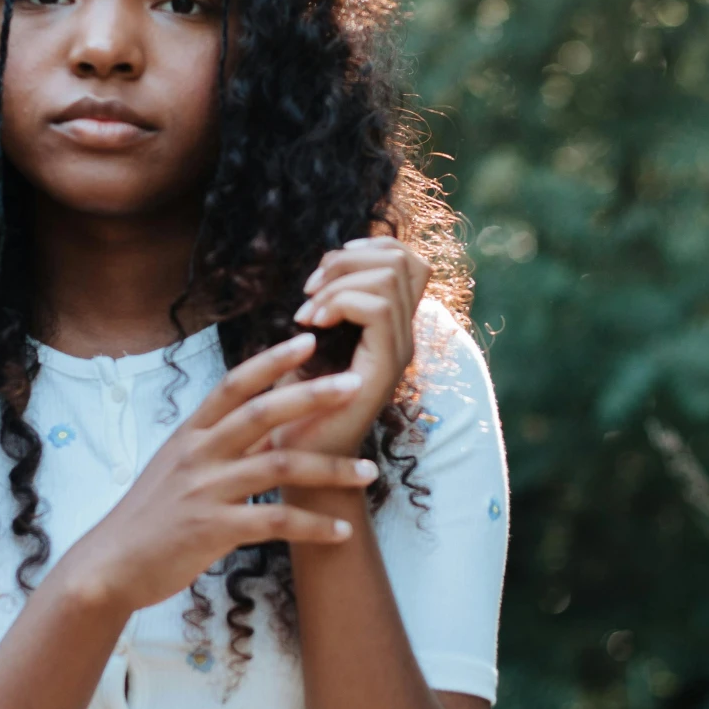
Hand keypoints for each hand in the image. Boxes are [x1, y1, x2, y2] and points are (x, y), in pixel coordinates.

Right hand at [58, 333, 380, 613]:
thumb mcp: (175, 468)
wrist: (110, 566)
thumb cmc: (149, 517)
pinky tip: (339, 532)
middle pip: (262, 413)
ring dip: (330, 469)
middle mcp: (197, 454)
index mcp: (189, 434)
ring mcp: (205, 490)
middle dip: (312, 396)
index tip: (307, 342)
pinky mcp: (213, 529)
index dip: (270, 360)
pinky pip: (275, 521)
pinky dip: (313, 526)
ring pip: (279, 466)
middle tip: (354, 386)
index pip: (233, 384)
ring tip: (368, 473)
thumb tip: (265, 427)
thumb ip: (217, 445)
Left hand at [281, 237, 431, 459]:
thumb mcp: (312, 343)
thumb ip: (330, 305)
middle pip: (402, 260)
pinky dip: (338, 304)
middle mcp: (403, 336)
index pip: (409, 261)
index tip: (327, 270)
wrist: (301, 461)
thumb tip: (326, 266)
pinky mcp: (384, 369)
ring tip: (307, 312)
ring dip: (339, 282)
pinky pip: (377, 310)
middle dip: (347, 260)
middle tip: (310, 290)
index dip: (371, 246)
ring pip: (389, 278)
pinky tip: (311, 325)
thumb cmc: (299, 405)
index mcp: (391, 326)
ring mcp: (398, 352)